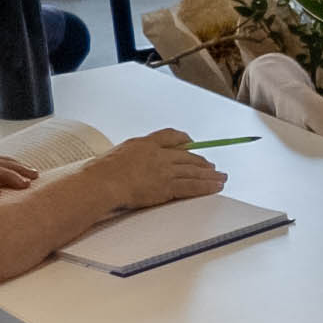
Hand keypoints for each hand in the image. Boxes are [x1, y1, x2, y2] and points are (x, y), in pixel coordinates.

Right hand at [76, 128, 224, 213]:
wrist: (102, 184)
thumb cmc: (101, 174)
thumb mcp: (115, 156)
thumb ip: (130, 157)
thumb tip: (130, 163)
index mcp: (144, 144)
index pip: (169, 136)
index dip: (183, 140)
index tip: (190, 143)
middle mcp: (158, 155)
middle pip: (187, 156)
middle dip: (202, 162)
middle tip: (212, 165)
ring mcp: (164, 170)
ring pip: (194, 171)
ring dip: (211, 174)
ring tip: (221, 177)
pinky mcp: (168, 186)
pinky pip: (193, 186)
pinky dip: (207, 186)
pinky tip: (216, 186)